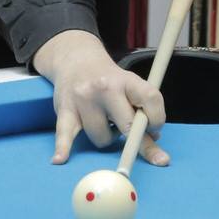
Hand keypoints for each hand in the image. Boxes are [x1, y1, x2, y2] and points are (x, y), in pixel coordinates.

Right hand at [31, 30, 167, 165]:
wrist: (77, 60)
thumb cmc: (109, 80)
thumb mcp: (130, 86)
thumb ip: (143, 111)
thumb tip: (154, 143)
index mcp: (127, 80)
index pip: (151, 100)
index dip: (157, 119)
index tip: (154, 127)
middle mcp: (105, 88)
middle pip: (128, 127)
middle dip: (134, 137)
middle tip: (132, 134)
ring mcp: (84, 99)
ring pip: (102, 138)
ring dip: (106, 137)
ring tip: (104, 122)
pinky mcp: (66, 110)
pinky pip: (65, 134)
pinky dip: (63, 148)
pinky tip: (60, 158)